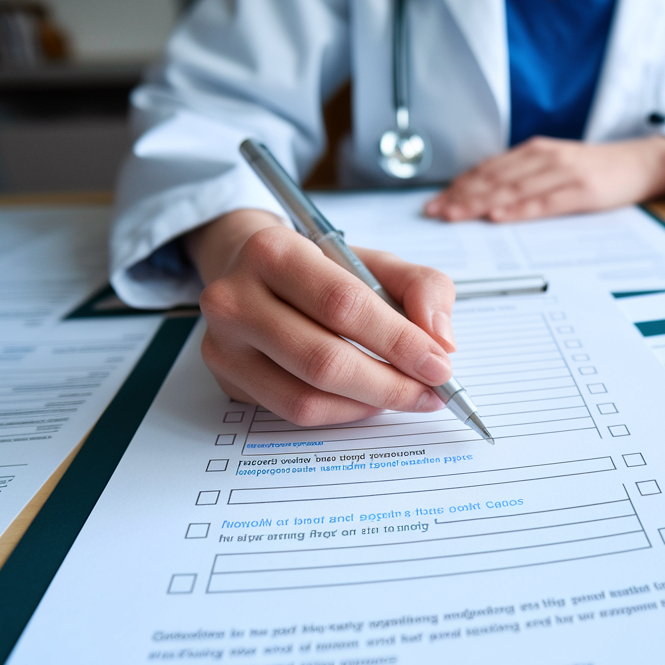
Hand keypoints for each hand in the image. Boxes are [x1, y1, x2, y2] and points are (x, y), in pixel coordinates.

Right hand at [185, 209, 457, 426]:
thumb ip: (421, 288)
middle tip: (431, 392)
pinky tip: (366, 399)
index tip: (439, 363)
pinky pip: (292, 412)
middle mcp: (235, 299)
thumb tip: (440, 341)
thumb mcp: (375, 261)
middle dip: (390, 383)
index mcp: (273, 252)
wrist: (252, 273)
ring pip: (306, 398)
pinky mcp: (226, 379)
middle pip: (323, 359)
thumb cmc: (320, 269)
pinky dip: (341, 413)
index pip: (342, 305)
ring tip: (403, 395)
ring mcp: (223, 344)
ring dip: (368, 405)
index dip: (398, 340)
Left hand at [424, 135, 664, 221]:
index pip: (488, 170)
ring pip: (512, 189)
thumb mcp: (556, 165)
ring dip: (480, 203)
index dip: (459, 186)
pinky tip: (498, 217)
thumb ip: (524, 176)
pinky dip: (518, 210)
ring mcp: (563, 172)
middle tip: (435, 212)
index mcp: (535, 151)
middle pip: (494, 179)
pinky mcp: (581, 189)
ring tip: (455, 215)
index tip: (435, 203)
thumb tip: (485, 196)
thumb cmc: (597, 169)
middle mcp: (544, 157)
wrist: (643, 163)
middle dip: (461, 196)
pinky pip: (543, 201)